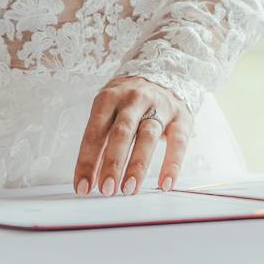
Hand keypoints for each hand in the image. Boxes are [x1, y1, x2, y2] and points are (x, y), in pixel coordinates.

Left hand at [74, 76, 188, 195]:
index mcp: (109, 98)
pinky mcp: (181, 117)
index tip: (83, 187)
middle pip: (121, 133)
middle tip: (106, 189)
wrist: (164, 74)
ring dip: (137, 165)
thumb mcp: (109, 110)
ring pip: (147, 137)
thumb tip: (90, 177)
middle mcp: (134, 100)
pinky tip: (165, 183)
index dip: (87, 161)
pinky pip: (178, 142)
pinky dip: (172, 164)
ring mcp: (159, 107)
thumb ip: (101, 141)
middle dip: (112, 163)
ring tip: (129, 189)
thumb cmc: (129, 101)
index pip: (94, 133)